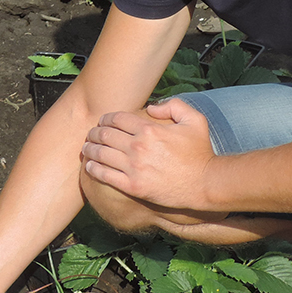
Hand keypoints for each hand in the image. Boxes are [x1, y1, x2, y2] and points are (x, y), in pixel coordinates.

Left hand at [80, 97, 216, 211]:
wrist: (205, 184)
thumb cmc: (200, 153)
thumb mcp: (195, 121)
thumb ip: (174, 106)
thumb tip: (151, 107)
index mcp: (149, 129)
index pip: (117, 118)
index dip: (105, 118)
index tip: (102, 122)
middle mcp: (138, 146)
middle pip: (105, 135)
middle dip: (94, 133)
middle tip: (90, 135)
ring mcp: (134, 167)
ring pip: (101, 154)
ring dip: (90, 149)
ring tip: (86, 149)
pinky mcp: (133, 186)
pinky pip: (105, 175)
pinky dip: (93, 169)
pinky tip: (90, 166)